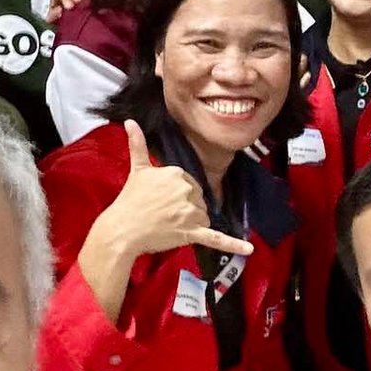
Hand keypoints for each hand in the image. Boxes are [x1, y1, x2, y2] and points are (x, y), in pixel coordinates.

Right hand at [100, 122, 253, 260]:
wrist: (122, 229)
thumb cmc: (130, 200)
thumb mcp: (137, 169)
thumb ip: (138, 143)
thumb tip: (130, 121)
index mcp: (178, 173)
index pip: (190, 184)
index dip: (178, 195)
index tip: (162, 201)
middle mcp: (187, 190)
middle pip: (199, 200)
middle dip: (186, 209)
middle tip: (163, 215)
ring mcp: (190, 212)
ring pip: (203, 218)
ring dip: (192, 224)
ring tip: (169, 226)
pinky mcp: (191, 232)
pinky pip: (216, 238)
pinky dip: (233, 244)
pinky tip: (249, 249)